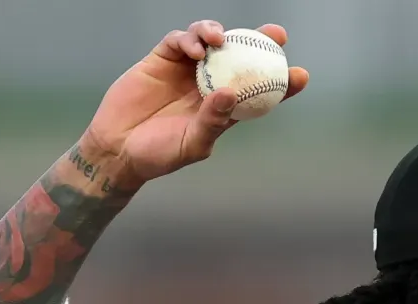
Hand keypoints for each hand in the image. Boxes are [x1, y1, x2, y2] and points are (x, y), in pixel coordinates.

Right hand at [80, 21, 309, 186]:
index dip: (282, 82)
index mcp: (224, 108)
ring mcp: (186, 69)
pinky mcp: (162, 59)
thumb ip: (212, 121)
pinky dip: (190, 39)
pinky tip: (195, 49)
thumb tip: (231, 93)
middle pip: (242, 57)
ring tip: (220, 39)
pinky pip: (180, 40)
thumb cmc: (159, 155)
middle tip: (277, 35)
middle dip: (262, 42)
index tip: (300, 75)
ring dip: (220, 34)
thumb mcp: (192, 144)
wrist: (117, 149)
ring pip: (212, 41)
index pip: (260, 91)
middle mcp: (209, 84)